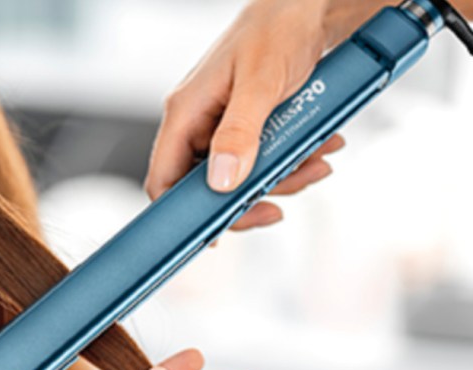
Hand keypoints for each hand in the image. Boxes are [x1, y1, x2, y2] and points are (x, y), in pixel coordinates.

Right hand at [145, 0, 354, 231]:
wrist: (311, 6)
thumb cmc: (278, 28)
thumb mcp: (260, 83)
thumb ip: (239, 133)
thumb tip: (223, 182)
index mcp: (185, 112)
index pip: (163, 179)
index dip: (182, 214)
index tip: (217, 232)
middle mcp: (199, 122)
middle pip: (208, 186)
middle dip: (250, 196)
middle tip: (281, 203)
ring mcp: (224, 125)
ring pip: (242, 176)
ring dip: (282, 177)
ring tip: (317, 162)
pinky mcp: (250, 124)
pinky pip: (265, 157)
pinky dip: (294, 159)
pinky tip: (321, 145)